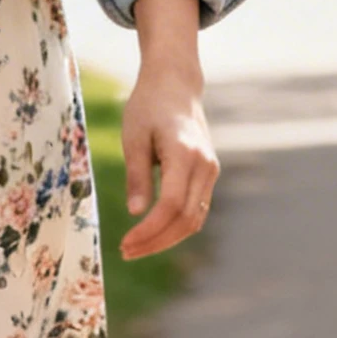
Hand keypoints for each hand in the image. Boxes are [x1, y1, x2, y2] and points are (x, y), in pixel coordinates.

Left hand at [120, 0, 218, 260]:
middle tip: (126, 253)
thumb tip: (136, 213)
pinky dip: (176, 226)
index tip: (125, 243)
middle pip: (187, 219)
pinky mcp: (208, 174)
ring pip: (195, 219)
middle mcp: (205, 165)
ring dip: (167, 238)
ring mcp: (210, 171)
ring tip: (136, 247)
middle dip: (156, 241)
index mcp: (185, 153)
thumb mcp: (133, 137)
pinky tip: (152, 233)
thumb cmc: (148, 106)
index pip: (172, 205)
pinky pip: (196, 209)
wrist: (176, 84)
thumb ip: (136, 176)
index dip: (150, 230)